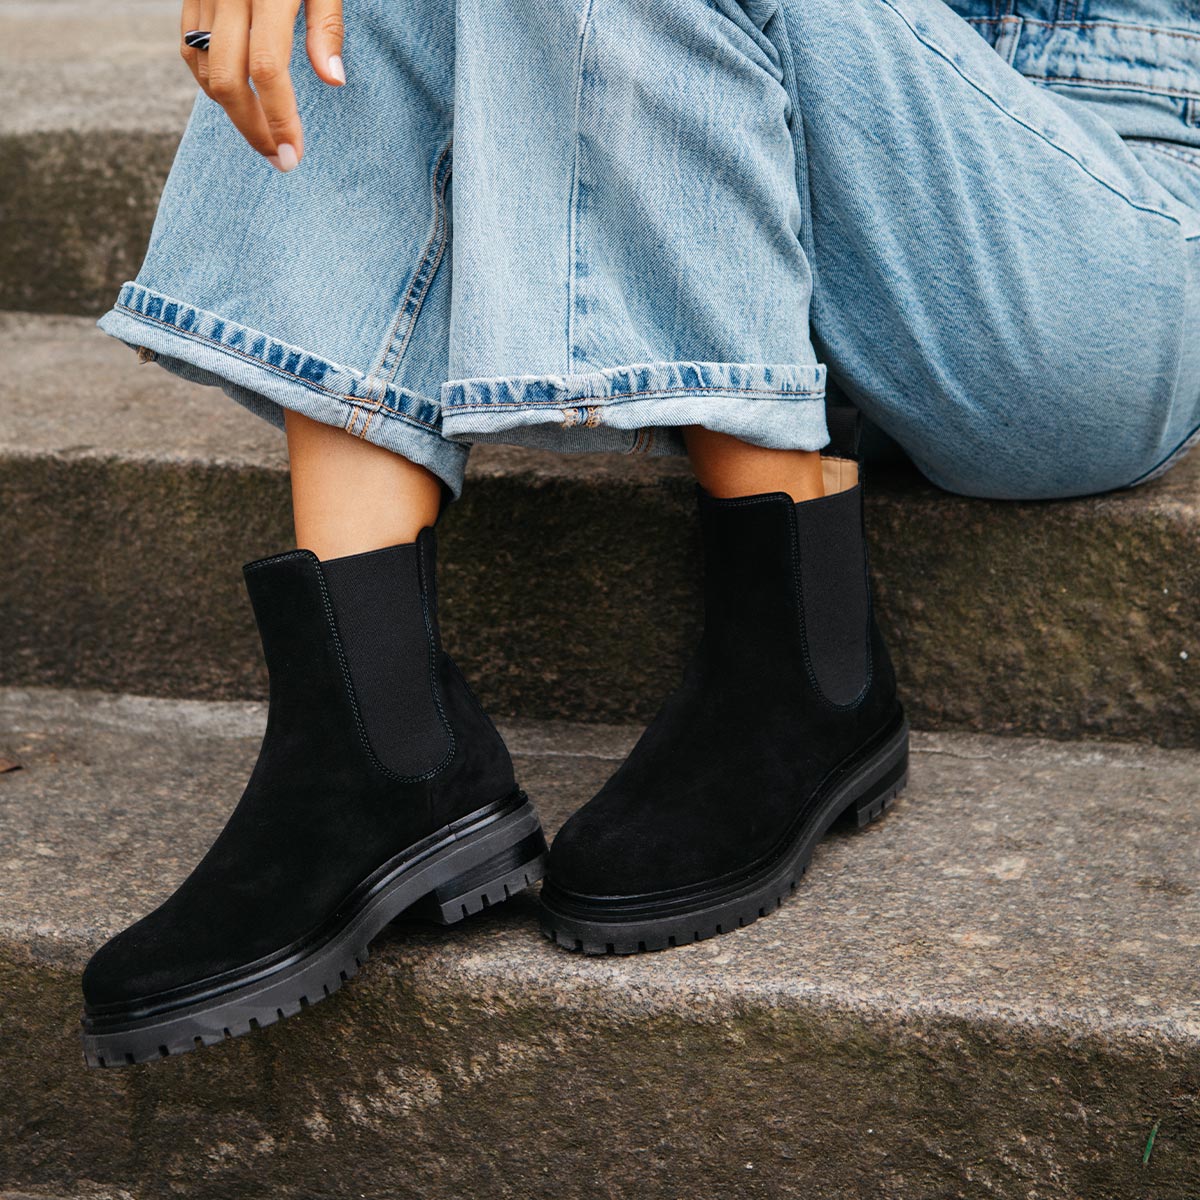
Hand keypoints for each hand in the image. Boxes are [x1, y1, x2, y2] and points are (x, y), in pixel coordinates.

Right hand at [180, 0, 345, 170]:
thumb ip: (327, 24)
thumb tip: (333, 81)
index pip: (267, 68)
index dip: (279, 118)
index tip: (293, 155)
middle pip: (228, 80)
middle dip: (253, 129)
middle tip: (281, 159)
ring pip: (203, 67)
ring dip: (232, 110)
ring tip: (265, 133)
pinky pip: (190, 46)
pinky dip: (211, 81)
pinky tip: (239, 99)